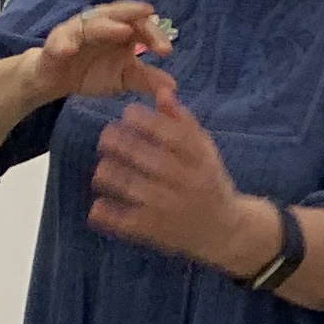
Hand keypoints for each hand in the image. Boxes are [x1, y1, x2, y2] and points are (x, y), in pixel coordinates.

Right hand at [31, 2, 171, 103]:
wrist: (57, 80)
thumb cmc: (93, 72)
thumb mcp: (124, 77)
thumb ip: (147, 79)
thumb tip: (173, 87)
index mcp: (121, 29)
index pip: (141, 24)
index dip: (155, 35)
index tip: (166, 51)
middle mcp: (101, 24)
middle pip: (120, 14)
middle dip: (135, 17)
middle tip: (148, 19)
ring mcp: (78, 31)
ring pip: (92, 23)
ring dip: (106, 26)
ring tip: (122, 31)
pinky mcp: (56, 43)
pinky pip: (61, 41)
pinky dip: (64, 44)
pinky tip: (69, 50)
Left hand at [87, 63, 256, 267]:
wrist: (224, 232)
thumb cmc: (209, 183)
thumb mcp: (205, 151)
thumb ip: (183, 123)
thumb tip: (162, 91)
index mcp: (202, 161)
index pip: (173, 136)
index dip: (146, 121)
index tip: (127, 113)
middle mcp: (187, 183)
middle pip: (149, 159)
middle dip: (121, 143)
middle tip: (105, 137)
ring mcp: (169, 209)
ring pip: (131, 187)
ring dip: (109, 174)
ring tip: (102, 168)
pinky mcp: (154, 231)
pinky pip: (122, 219)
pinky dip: (105, 211)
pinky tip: (99, 204)